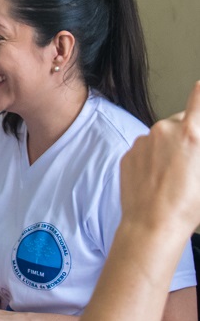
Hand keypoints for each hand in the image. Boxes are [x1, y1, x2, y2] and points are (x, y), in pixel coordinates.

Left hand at [119, 80, 199, 236]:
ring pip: (162, 136)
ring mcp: (142, 141)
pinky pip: (145, 149)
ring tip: (174, 175)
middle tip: (193, 160)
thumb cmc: (187, 205)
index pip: (199, 97)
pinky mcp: (128, 153)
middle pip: (181, 121)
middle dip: (189, 133)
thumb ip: (199, 147)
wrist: (151, 224)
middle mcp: (164, 130)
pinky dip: (152, 157)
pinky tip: (158, 178)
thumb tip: (195, 142)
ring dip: (169, 146)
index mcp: (191, 133)